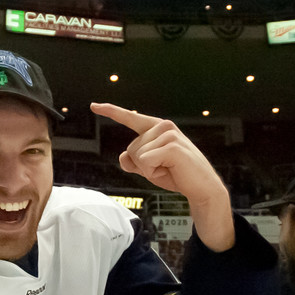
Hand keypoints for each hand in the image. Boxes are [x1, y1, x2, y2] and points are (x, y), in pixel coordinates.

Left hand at [91, 102, 233, 250]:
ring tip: (169, 169)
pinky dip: (153, 173)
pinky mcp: (172, 146)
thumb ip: (134, 160)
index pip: (130, 117)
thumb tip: (123, 155)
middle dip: (142, 165)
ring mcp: (168, 135)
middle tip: (164, 168)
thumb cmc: (176, 174)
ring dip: (149, 170)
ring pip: (137, 156)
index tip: (94, 106)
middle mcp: (163, 126)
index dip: (111, 111)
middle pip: (130, 148)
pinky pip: (145, 162)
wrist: (201, 188)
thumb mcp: (149, 168)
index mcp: (157, 128)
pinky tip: (171, 170)